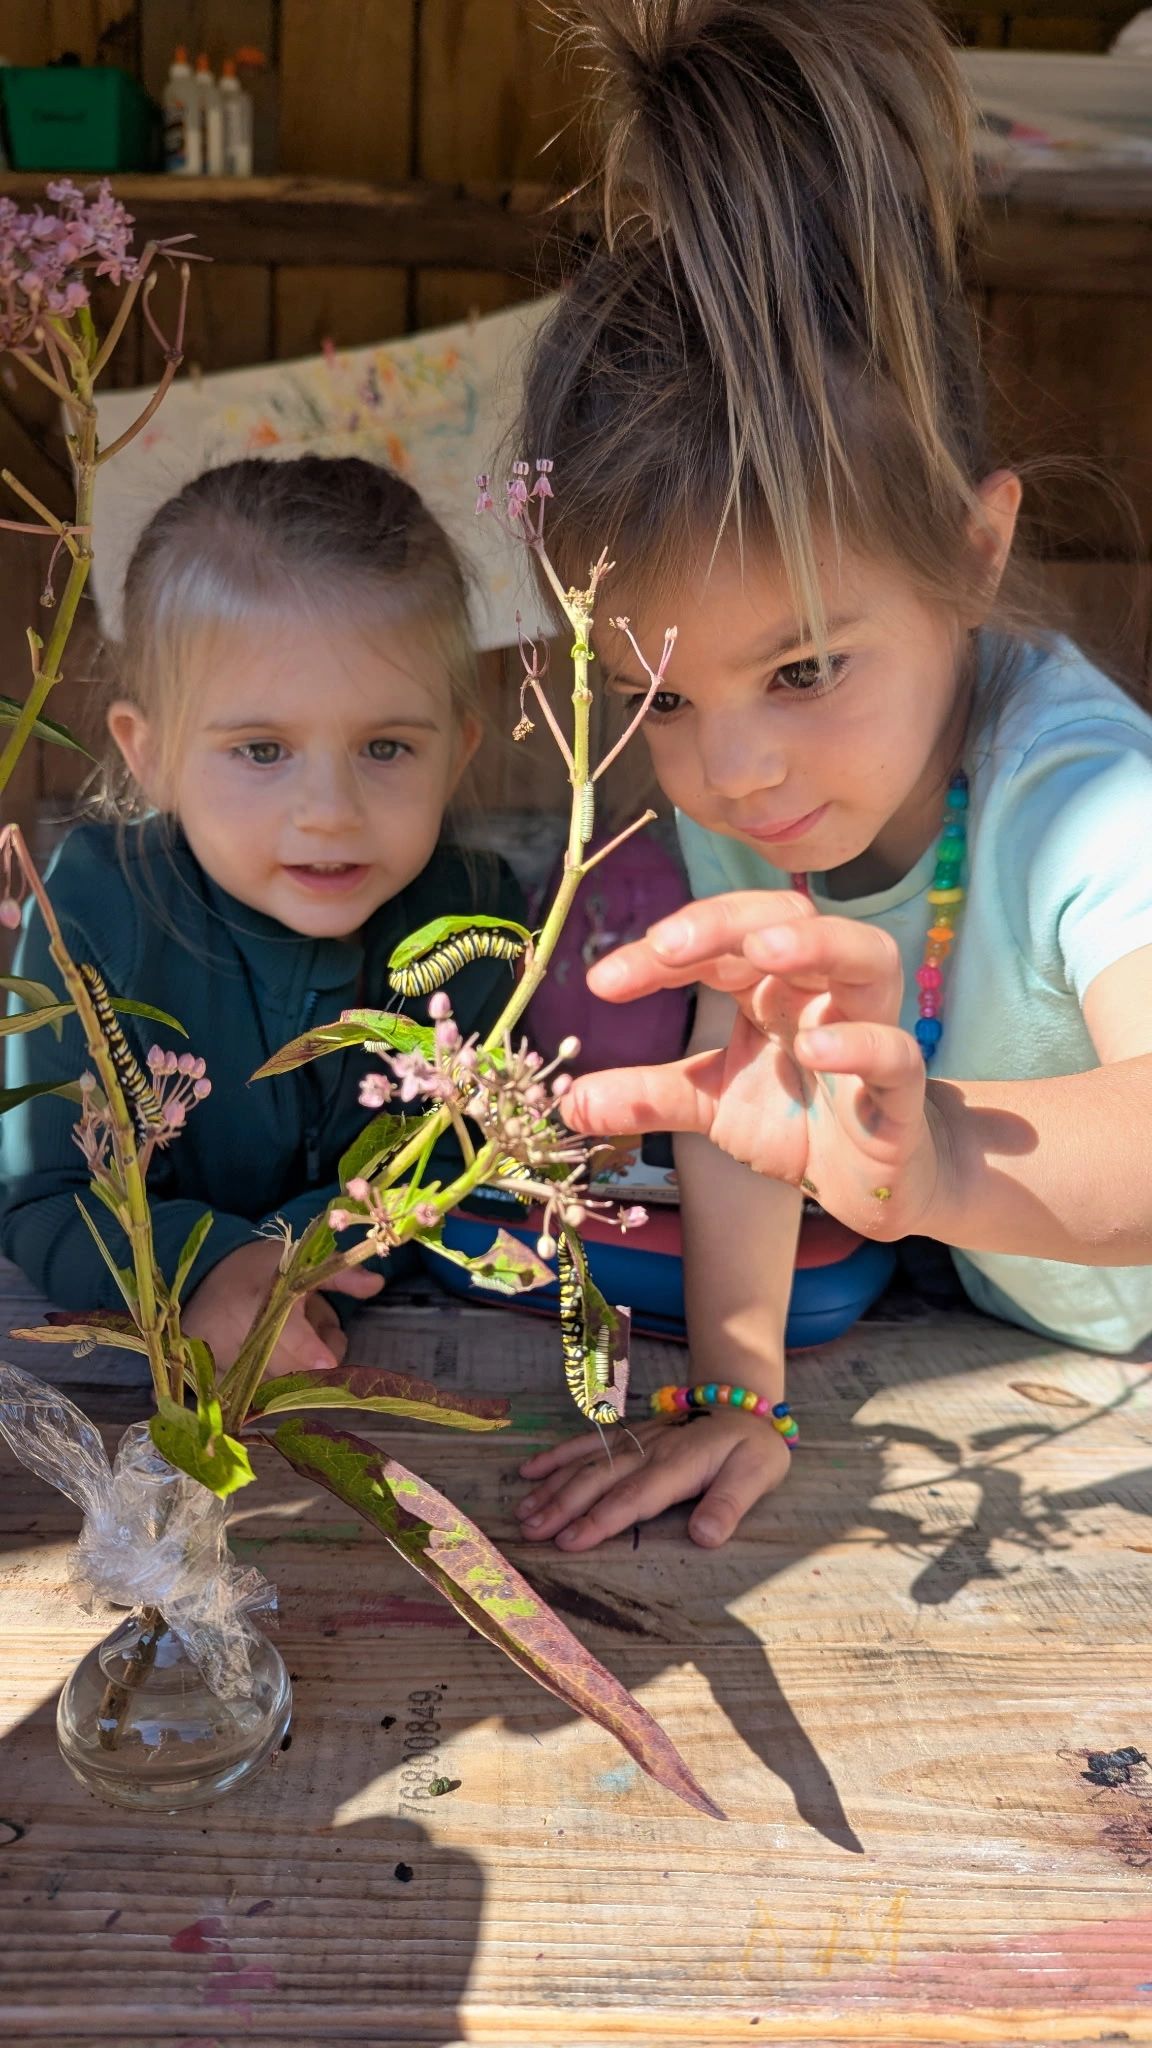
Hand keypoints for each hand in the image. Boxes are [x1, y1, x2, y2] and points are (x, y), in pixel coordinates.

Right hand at [183, 1238, 383, 1378]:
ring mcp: (227, 1361)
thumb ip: (339, 1275)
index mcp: (258, 1298)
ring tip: (295, 1331)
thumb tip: (378, 1283)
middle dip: (318, 1353)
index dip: (307, 1349)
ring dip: (299, 1364)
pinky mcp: (223, 1380)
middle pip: (290, 1365)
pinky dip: (279, 1375)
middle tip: (322, 1325)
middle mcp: (238, 1334)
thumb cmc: (260, 1269)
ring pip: (281, 1381)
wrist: (208, 1280)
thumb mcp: (298, 1261)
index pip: (284, 1331)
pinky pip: (263, 1389)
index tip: (328, 1363)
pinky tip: (276, 1351)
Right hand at [515, 1408, 791, 1550]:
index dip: (600, 1519)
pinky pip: (587, 1442)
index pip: (634, 1497)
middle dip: (563, 1506)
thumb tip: (704, 1538)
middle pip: (600, 1479)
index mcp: (679, 1464)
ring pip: (586, 1463)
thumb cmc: (752, 1446)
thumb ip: (730, 1505)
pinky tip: (530, 1471)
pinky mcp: (628, 1434)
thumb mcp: (758, 1474)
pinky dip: (557, 1456)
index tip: (569, 1541)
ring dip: (553, 1487)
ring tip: (523, 1512)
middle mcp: (649, 1450)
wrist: (744, 1400)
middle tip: (531, 1532)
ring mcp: (635, 1439)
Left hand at [564, 891, 945, 1239]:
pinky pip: (896, 1053)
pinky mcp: (903, 1092)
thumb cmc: (799, 1120)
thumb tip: (569, 1102)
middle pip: (791, 920)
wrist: (875, 1181)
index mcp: (771, 986)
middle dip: (730, 921)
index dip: (661, 954)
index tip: (603, 983)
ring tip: (763, 951)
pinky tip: (813, 1048)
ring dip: (818, 945)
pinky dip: (860, 1044)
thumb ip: (647, 1096)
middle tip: (669, 942)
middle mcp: (822, 994)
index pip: (717, 944)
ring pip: (868, 958)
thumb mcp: (711, 1104)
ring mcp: (871, 1032)